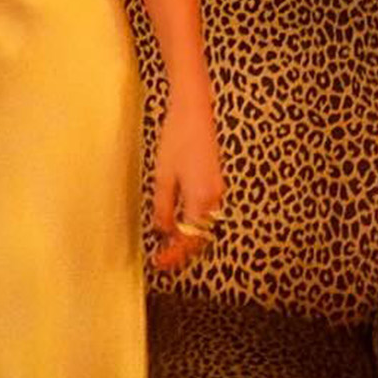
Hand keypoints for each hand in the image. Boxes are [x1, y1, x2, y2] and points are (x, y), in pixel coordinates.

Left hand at [147, 94, 224, 274]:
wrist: (194, 114)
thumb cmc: (176, 140)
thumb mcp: (162, 177)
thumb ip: (163, 207)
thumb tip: (163, 231)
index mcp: (201, 197)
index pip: (191, 238)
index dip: (176, 254)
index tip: (160, 263)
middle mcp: (214, 197)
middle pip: (200, 236)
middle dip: (182, 252)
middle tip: (162, 261)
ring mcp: (217, 190)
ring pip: (204, 225)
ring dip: (187, 239)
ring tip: (167, 248)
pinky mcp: (214, 183)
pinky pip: (205, 213)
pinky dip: (192, 225)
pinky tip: (177, 226)